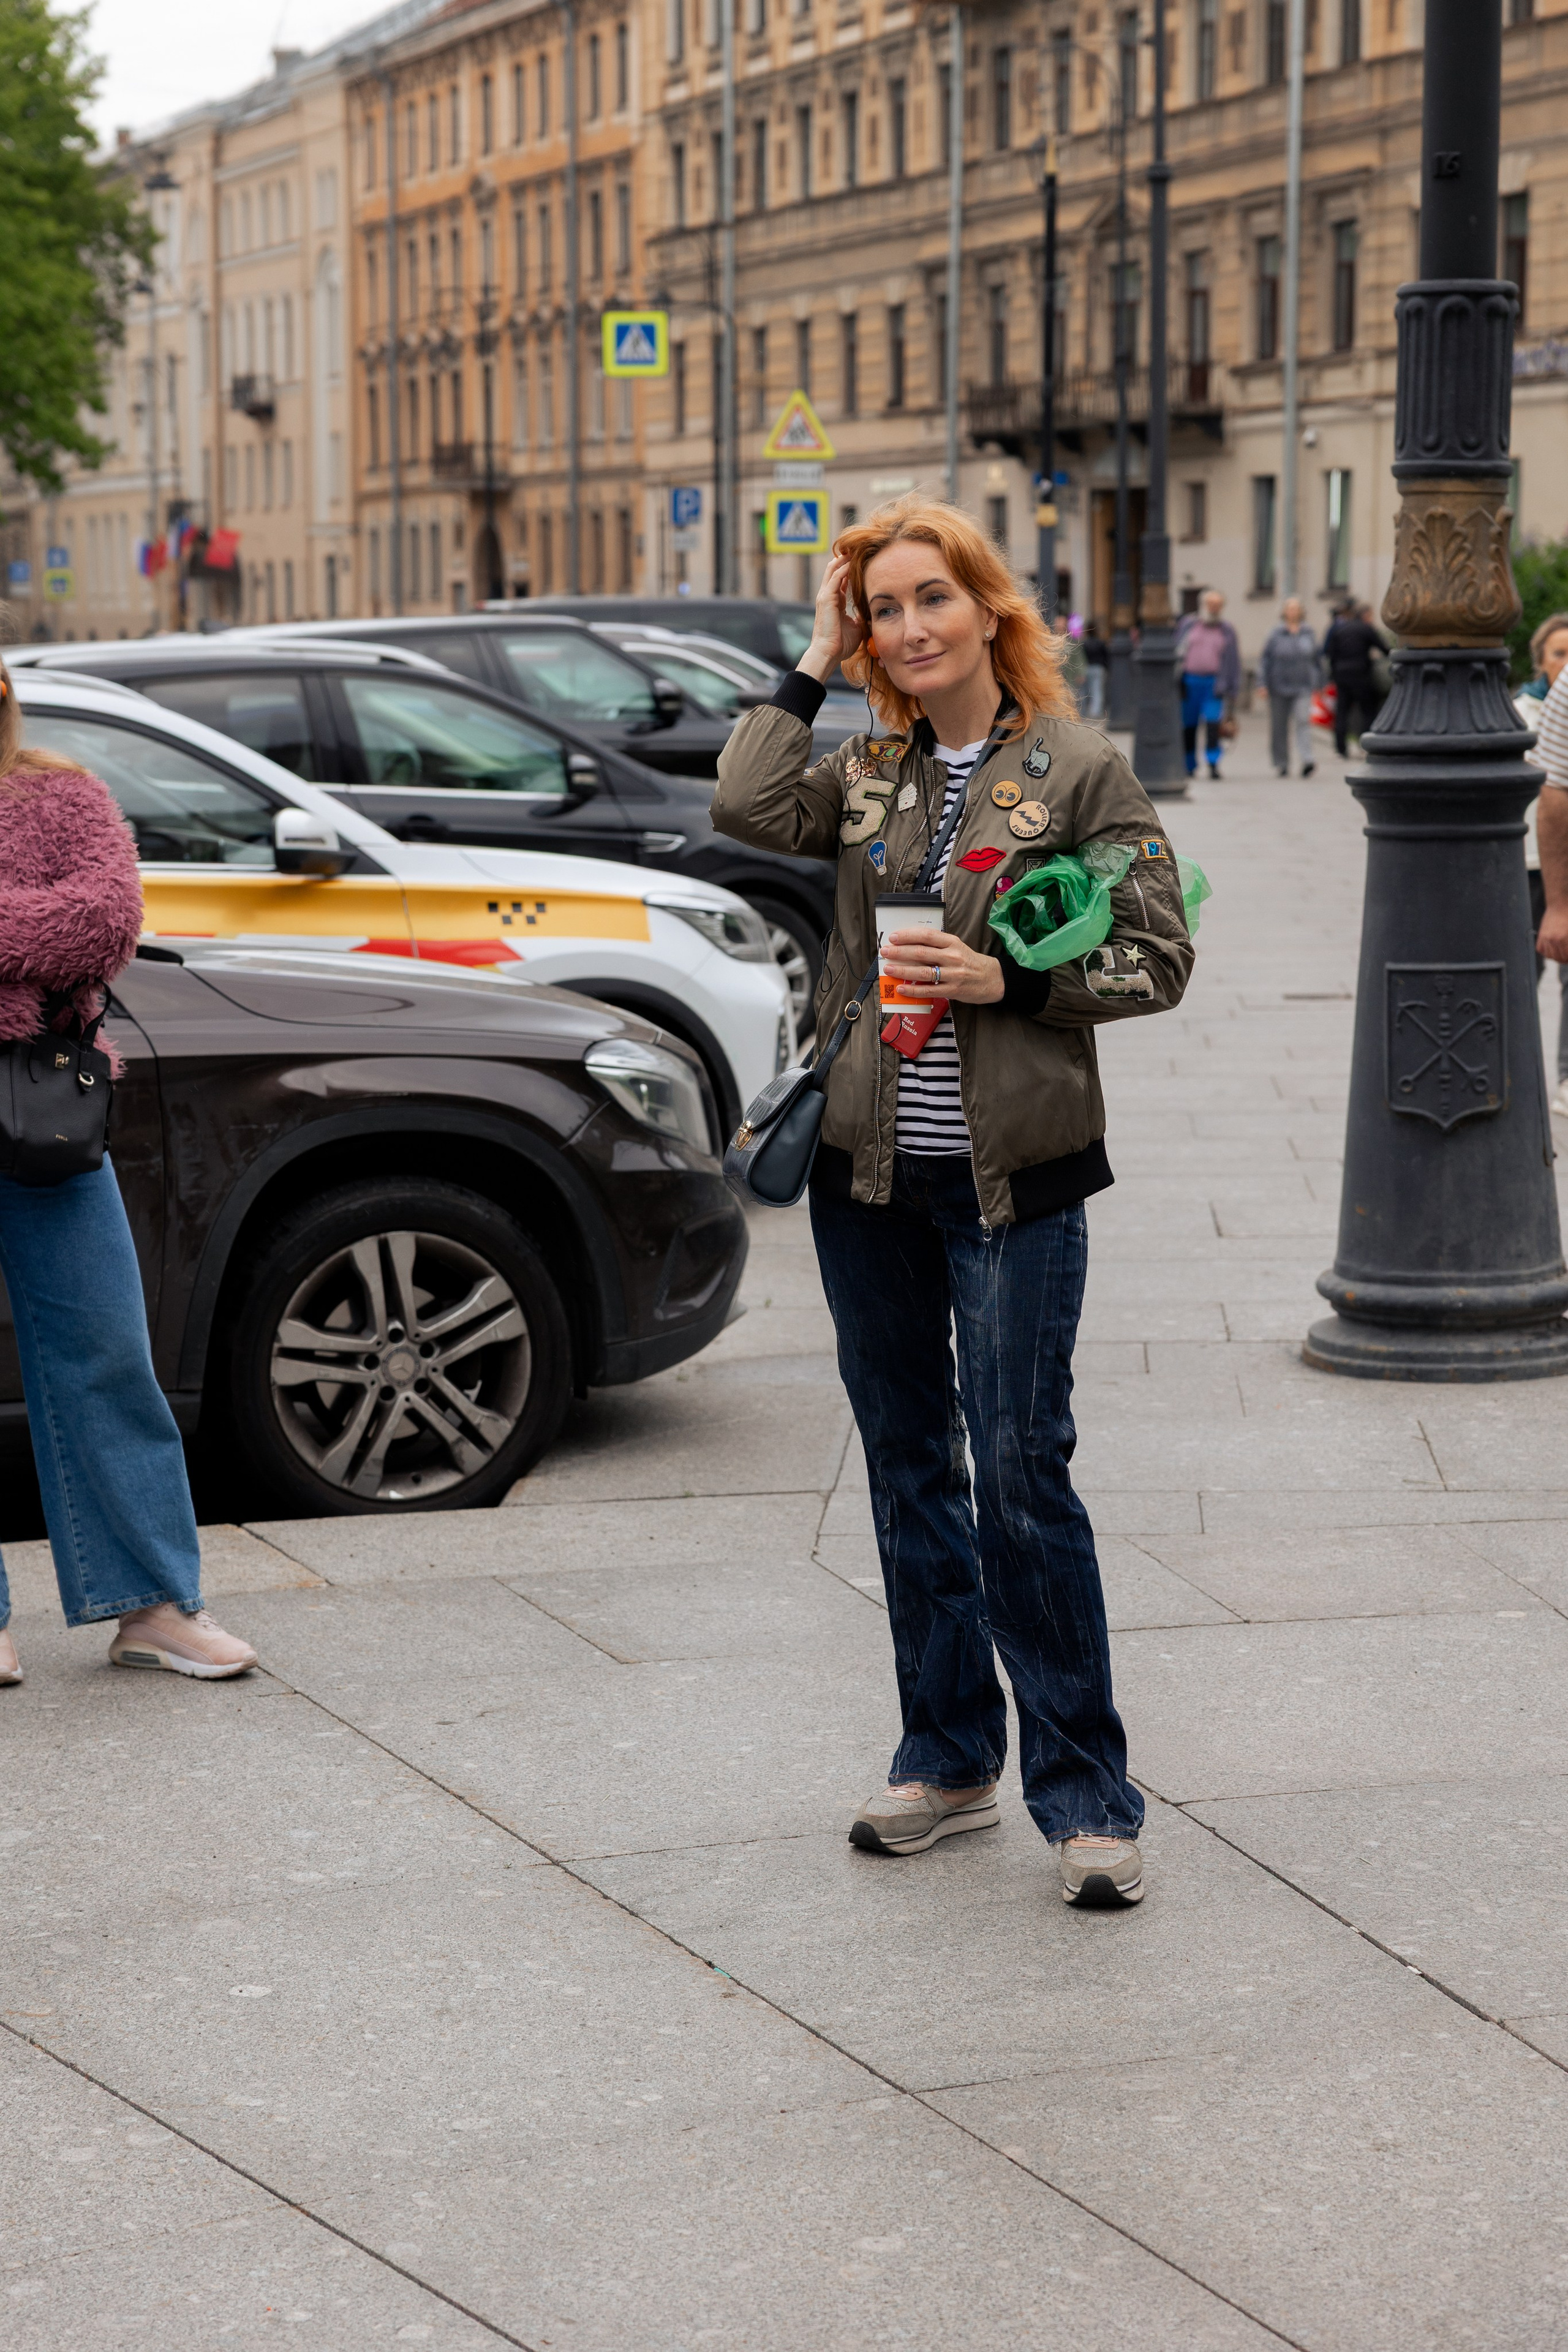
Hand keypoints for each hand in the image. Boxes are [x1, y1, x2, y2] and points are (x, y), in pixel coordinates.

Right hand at [797, 552, 865, 682]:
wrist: (828, 653)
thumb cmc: (841, 644)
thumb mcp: (855, 626)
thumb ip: (860, 615)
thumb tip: (870, 610)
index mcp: (834, 602)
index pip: (840, 580)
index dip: (849, 569)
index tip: (860, 560)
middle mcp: (827, 596)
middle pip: (834, 570)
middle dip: (845, 559)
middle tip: (857, 549)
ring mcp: (825, 596)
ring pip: (833, 570)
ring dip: (844, 560)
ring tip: (854, 549)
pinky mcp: (826, 599)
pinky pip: (834, 578)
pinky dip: (843, 569)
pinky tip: (851, 562)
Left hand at [882, 928, 1003, 1004]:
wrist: (992, 979)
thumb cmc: (970, 962)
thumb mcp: (956, 947)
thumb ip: (937, 946)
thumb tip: (909, 946)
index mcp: (952, 943)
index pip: (927, 936)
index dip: (908, 935)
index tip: (894, 937)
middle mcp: (952, 957)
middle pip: (922, 952)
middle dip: (900, 952)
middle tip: (885, 951)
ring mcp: (953, 974)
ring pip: (923, 971)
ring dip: (903, 970)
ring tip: (889, 968)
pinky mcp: (952, 990)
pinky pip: (928, 990)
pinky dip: (913, 989)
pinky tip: (901, 988)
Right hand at [1538, 904, 1567, 963]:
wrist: (1560, 904)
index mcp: (1564, 938)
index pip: (1566, 956)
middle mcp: (1554, 939)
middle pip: (1559, 958)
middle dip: (1564, 959)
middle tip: (1567, 957)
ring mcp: (1546, 938)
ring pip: (1549, 956)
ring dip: (1556, 957)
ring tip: (1560, 954)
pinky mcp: (1541, 935)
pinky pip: (1541, 949)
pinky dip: (1546, 951)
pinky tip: (1552, 949)